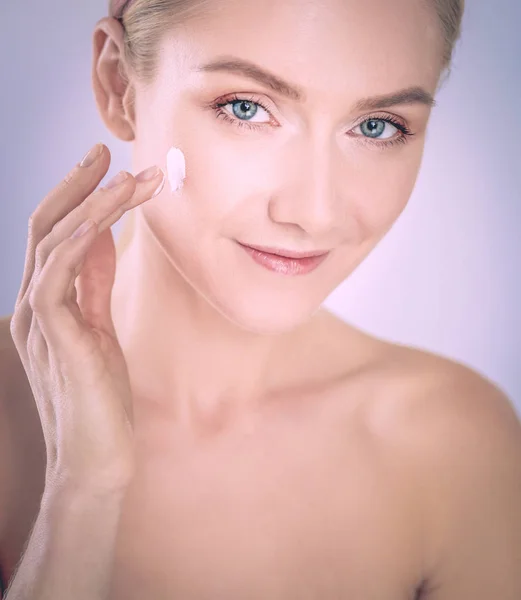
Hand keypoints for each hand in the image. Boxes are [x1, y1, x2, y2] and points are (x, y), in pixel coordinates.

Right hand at [9, 143, 164, 492]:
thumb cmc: (101, 396)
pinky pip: (59, 273)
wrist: (97, 456)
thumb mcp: (100, 328)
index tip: (107, 168)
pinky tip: (109, 214)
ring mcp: (37, 319)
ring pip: (54, 241)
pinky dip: (82, 237)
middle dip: (77, 184)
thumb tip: (100, 237)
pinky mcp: (53, 336)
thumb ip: (93, 285)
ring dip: (94, 203)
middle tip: (106, 150)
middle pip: (46, 226)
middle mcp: (33, 305)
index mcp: (46, 303)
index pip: (54, 235)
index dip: (76, 197)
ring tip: (133, 177)